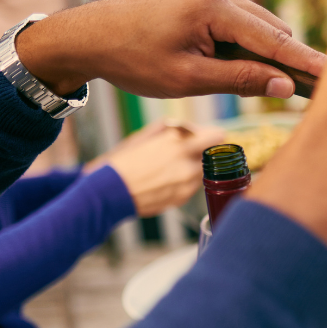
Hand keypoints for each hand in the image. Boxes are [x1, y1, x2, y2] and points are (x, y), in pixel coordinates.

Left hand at [14, 0, 326, 98]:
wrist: (88, 36)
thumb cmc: (132, 58)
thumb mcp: (189, 79)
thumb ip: (241, 80)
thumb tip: (285, 86)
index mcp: (215, 9)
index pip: (275, 40)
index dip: (308, 62)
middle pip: (274, 31)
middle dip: (293, 61)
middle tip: (317, 93)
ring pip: (260, 28)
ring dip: (270, 56)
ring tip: (283, 88)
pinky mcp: (204, 2)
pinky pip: (242, 26)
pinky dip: (252, 48)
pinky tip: (251, 71)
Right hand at [88, 120, 222, 216]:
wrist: (109, 192)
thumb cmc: (123, 162)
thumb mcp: (145, 136)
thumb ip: (173, 131)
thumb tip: (193, 129)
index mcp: (178, 144)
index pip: (217, 136)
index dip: (212, 136)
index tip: (206, 137)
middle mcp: (187, 163)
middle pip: (211, 155)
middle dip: (201, 152)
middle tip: (185, 152)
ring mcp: (187, 183)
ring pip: (204, 171)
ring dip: (193, 168)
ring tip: (169, 167)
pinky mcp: (183, 198)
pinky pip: (193, 185)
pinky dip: (185, 181)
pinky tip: (164, 180)